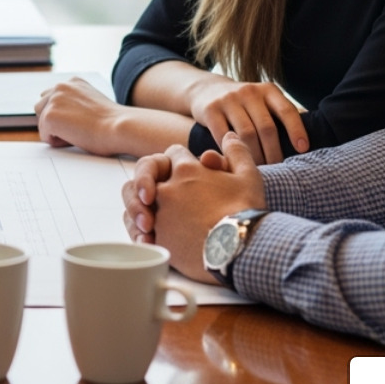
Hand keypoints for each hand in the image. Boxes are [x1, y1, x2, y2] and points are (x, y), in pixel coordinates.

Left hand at [35, 78, 131, 154]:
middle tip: (77, 129)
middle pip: (42, 107)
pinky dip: (57, 142)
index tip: (81, 121)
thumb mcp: (93, 103)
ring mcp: (54, 100)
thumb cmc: (112, 122)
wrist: (119, 127)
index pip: (53, 98)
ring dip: (55, 130)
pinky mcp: (49, 116)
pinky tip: (75, 138)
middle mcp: (61, 86)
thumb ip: (76, 103)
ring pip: (42, 121)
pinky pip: (44, 135)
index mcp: (73, 82)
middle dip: (54, 121)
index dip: (64, 115)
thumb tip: (63, 114)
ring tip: (76, 133)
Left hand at [123, 133, 266, 279]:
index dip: (180, 160)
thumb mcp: (248, 176)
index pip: (174, 154)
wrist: (243, 248)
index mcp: (186, 170)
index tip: (187, 171)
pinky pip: (139, 233)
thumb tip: (229, 136)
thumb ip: (236, 152)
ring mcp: (160, 215)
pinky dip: (143, 234)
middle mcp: (167, 189)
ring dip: (142, 209)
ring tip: (152, 222)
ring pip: (136, 205)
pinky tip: (153, 240)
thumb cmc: (246, 211)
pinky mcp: (159, 239)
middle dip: (148, 181)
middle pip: (146, 175)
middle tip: (153, 195)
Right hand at [187, 79, 306, 164]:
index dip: (297, 130)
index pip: (287, 110)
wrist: (207, 90)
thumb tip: (316, 133)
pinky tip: (237, 163)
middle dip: (274, 152)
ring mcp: (228, 99)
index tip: (303, 149)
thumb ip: (283, 113)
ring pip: (246, 134)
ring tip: (260, 170)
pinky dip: (232, 152)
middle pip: (267, 127)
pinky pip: (224, 136)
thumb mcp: (264, 100)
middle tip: (278, 170)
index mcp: (268, 90)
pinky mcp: (210, 110)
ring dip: (255, 156)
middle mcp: (249, 91)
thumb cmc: (245, 103)